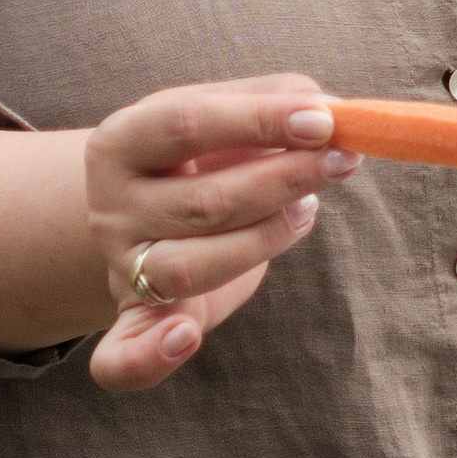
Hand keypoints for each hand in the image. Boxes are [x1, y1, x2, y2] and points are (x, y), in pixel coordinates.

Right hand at [83, 73, 359, 392]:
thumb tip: (337, 111)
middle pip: (201, 203)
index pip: (187, 124)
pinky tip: (186, 340)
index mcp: (124, 140)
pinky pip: (121, 356)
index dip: (260, 121)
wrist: (150, 209)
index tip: (325, 120)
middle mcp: (113, 205)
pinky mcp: (137, 317)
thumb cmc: (207, 152)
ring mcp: (123, 265)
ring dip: (262, 241)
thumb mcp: (228, 111)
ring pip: (186, 268)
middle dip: (285, 181)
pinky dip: (148, 358)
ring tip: (309, 210)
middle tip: (343, 161)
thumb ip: (280, 98)